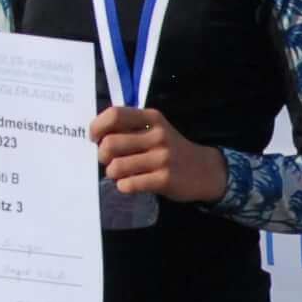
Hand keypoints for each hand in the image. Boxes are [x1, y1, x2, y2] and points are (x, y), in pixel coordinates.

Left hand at [91, 105, 226, 204]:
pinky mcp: (164, 179)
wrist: (205, 170)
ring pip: (116, 167)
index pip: (114, 115)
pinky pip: (129, 184)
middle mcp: (157, 135)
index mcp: (152, 118)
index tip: (96, 139)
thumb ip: (130, 128)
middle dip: (102, 156)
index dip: (97, 127)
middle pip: (110, 143)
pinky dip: (124, 186)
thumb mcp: (156, 130)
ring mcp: (162, 158)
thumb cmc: (171, 149)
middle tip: (108, 160)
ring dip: (112, 173)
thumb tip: (97, 137)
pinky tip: (130, 184)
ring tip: (121, 174)